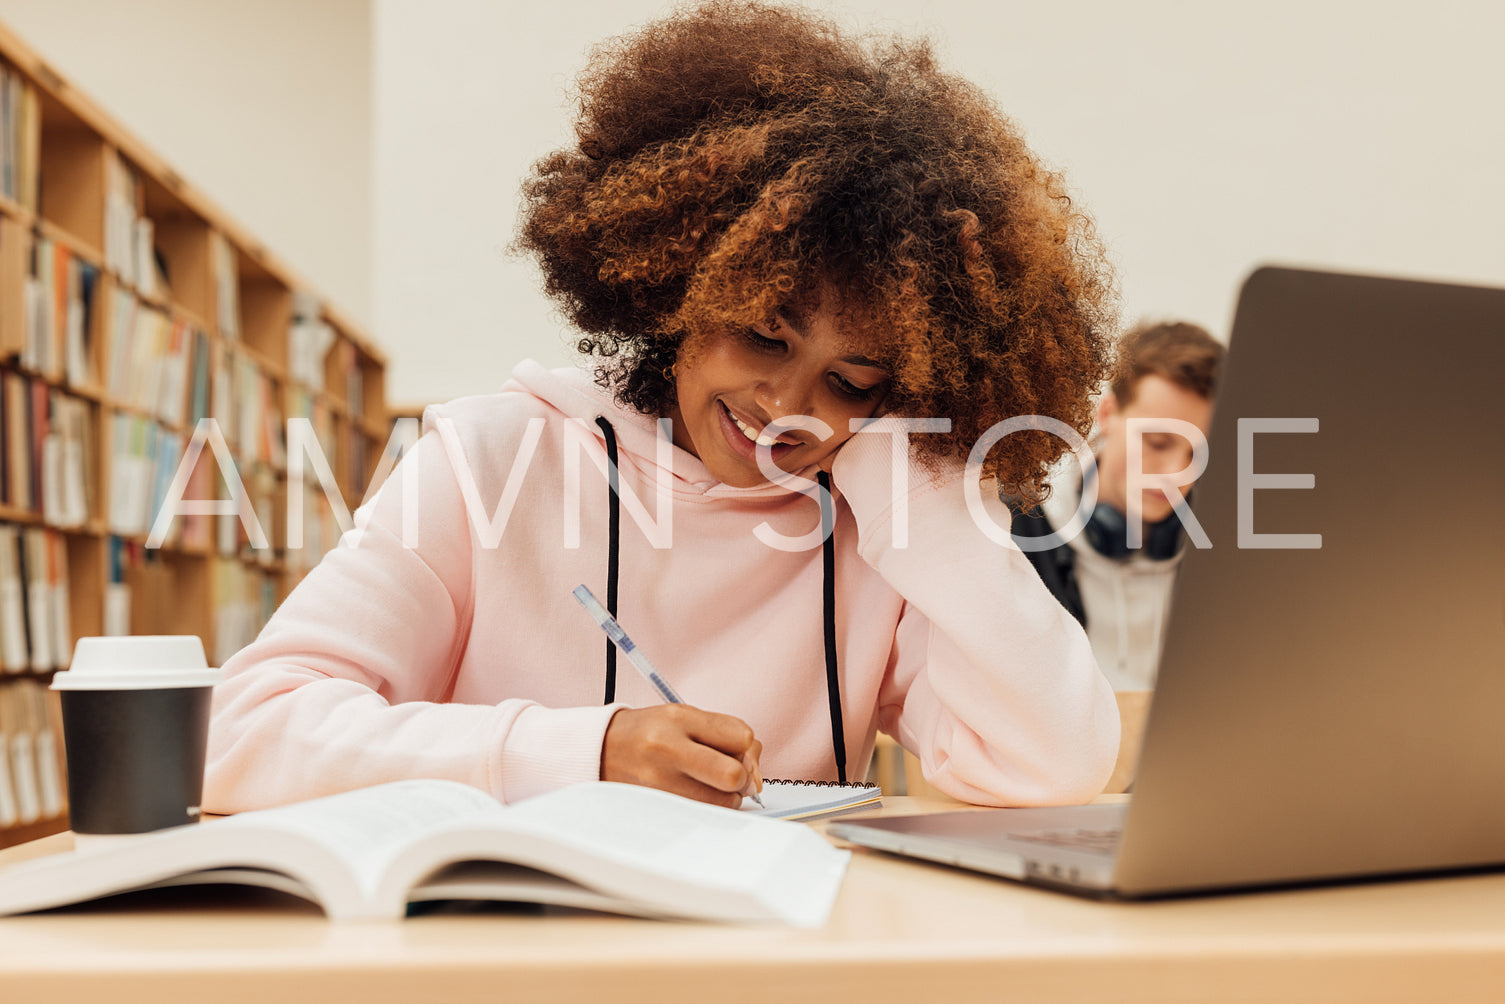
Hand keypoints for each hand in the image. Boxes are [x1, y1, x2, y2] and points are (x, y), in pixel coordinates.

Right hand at [601, 705, 762, 808]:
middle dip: (743, 779)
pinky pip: (701, 814)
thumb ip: (725, 735)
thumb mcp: (684, 717)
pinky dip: (707, 808)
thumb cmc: (651, 733)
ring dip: (725, 796)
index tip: (738, 752)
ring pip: (721, 801)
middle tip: (734, 777)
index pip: (741, 737)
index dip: (748, 748)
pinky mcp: (654, 807)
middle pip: (732, 774)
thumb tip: (756, 772)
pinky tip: (694, 795)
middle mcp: (667, 748)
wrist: (601, 750)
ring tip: (708, 784)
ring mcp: (658, 782)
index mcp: (678, 718)